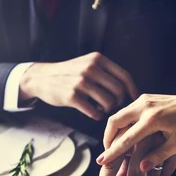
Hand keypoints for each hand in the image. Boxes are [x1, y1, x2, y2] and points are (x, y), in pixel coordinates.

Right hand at [19, 52, 138, 120]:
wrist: (42, 78)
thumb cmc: (69, 73)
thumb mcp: (87, 63)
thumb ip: (105, 71)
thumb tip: (127, 87)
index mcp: (97, 59)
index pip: (124, 76)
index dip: (132, 90)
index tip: (134, 99)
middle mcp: (91, 68)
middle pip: (119, 91)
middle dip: (119, 102)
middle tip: (113, 106)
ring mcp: (81, 82)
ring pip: (109, 102)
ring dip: (108, 110)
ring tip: (102, 109)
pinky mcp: (72, 96)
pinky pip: (94, 112)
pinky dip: (97, 115)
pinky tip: (94, 113)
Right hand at [91, 93, 175, 175]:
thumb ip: (159, 156)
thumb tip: (141, 168)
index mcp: (153, 119)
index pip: (127, 138)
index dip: (113, 151)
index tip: (101, 161)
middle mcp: (145, 106)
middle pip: (115, 122)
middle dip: (107, 138)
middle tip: (106, 153)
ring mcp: (143, 100)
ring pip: (118, 115)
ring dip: (112, 131)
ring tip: (112, 146)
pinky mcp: (144, 98)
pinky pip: (125, 111)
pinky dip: (120, 124)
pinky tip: (121, 134)